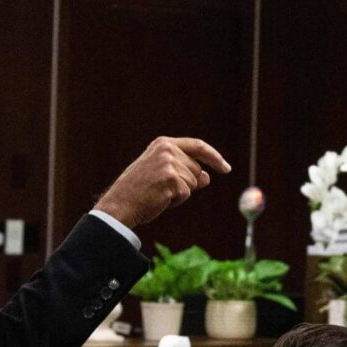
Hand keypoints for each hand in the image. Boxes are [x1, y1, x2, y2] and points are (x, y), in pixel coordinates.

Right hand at [96, 137, 230, 228]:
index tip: (226, 168)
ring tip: (159, 193)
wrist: (121, 203)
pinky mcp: (171, 178)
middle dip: (188, 183)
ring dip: (181, 192)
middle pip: (197, 168)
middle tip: (163, 188)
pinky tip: (160, 198)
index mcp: (163, 144)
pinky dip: (176, 200)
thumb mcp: (162, 175)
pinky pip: (186, 193)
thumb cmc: (139, 190)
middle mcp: (167, 149)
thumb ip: (185, 172)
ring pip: (194, 182)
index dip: (214, 157)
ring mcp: (169, 163)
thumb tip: (208, 176)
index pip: (198, 146)